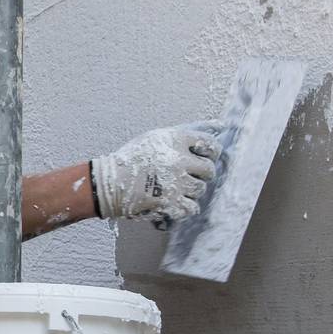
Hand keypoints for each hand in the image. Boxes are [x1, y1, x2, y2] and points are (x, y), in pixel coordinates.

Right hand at [89, 122, 223, 223]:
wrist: (110, 182)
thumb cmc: (134, 157)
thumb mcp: (158, 136)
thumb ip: (189, 131)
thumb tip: (222, 125)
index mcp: (175, 140)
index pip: (210, 145)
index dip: (210, 153)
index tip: (203, 158)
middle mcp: (178, 160)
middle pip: (209, 170)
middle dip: (202, 174)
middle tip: (187, 175)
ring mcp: (175, 183)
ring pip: (201, 190)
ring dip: (191, 191)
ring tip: (175, 188)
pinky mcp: (170, 203)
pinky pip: (192, 208)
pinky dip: (184, 207)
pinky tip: (173, 200)